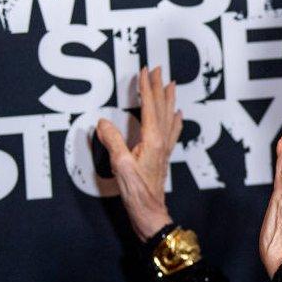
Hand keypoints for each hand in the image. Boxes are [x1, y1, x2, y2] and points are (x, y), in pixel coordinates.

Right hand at [95, 66, 182, 240]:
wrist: (150, 211)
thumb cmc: (136, 192)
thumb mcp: (120, 166)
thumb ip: (112, 141)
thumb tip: (103, 122)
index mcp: (152, 140)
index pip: (150, 107)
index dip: (147, 87)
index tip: (145, 71)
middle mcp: (162, 141)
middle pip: (162, 107)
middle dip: (159, 87)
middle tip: (159, 69)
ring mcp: (165, 148)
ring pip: (169, 116)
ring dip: (168, 98)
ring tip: (171, 84)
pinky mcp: (164, 156)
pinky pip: (172, 131)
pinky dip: (175, 119)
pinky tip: (178, 114)